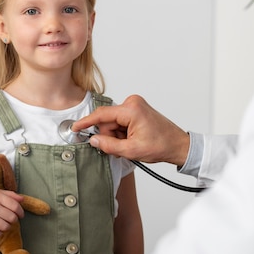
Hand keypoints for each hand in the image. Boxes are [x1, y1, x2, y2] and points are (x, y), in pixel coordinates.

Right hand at [0, 187, 24, 236]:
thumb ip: (9, 194)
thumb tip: (22, 199)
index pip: (15, 206)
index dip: (21, 212)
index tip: (21, 215)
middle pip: (12, 218)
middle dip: (14, 220)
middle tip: (12, 219)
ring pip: (5, 227)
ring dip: (8, 227)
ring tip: (5, 224)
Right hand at [72, 94, 189, 165]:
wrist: (178, 145)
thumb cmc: (162, 145)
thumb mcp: (132, 150)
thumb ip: (109, 145)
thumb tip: (93, 140)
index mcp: (131, 110)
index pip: (101, 115)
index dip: (86, 122)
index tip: (75, 127)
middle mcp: (132, 103)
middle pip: (107, 121)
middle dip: (110, 136)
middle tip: (122, 147)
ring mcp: (134, 105)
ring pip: (112, 123)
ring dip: (117, 136)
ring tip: (130, 144)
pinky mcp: (136, 109)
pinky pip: (119, 122)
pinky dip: (121, 133)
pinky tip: (131, 139)